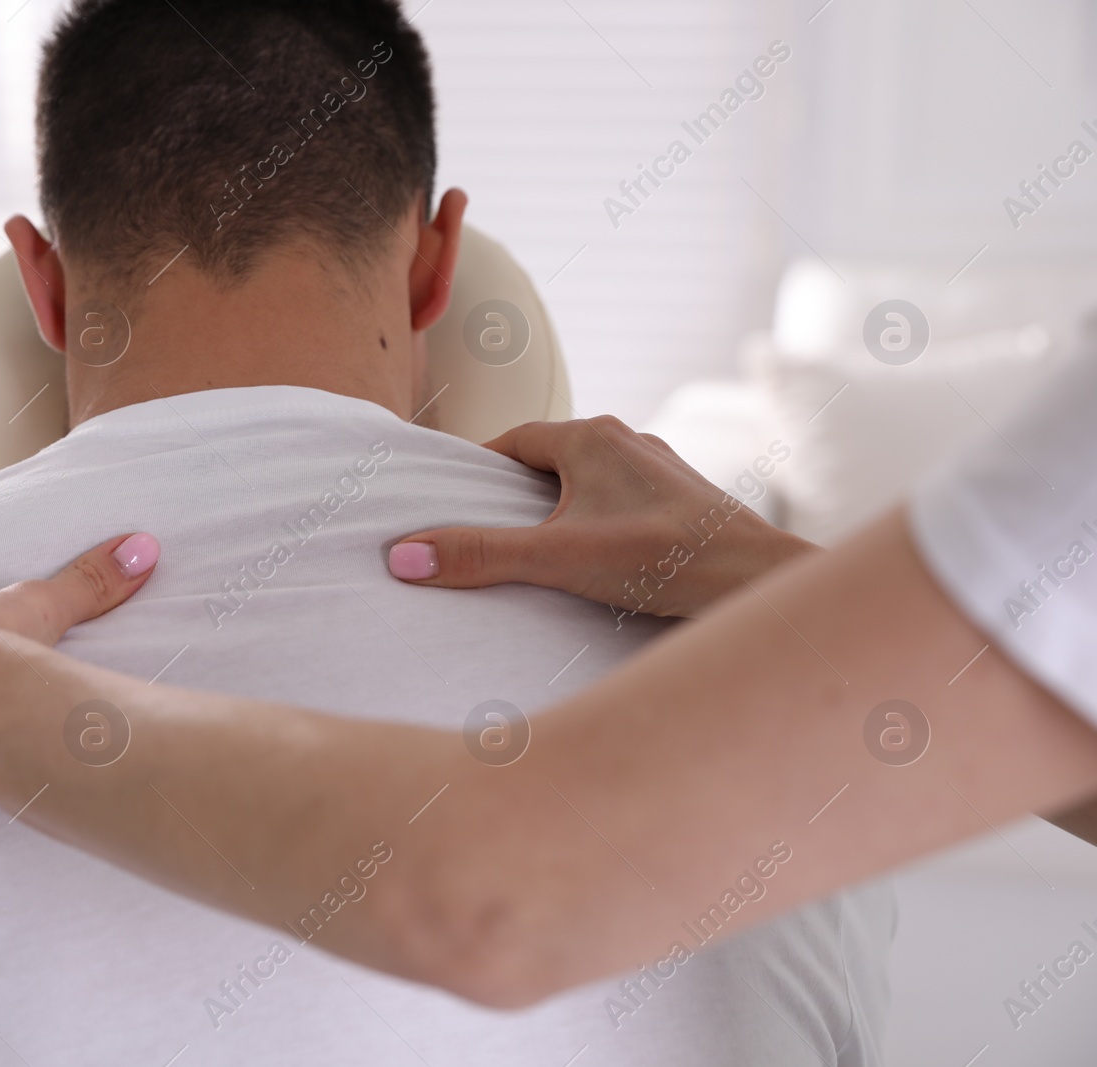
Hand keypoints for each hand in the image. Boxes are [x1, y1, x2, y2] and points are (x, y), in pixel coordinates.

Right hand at [386, 417, 813, 616]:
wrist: (753, 581)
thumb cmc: (661, 559)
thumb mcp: (554, 558)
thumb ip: (478, 556)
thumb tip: (404, 555)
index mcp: (592, 437)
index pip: (515, 440)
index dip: (481, 469)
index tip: (456, 499)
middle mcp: (630, 441)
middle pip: (552, 457)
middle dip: (519, 489)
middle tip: (488, 527)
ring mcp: (662, 471)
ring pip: (593, 479)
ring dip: (563, 506)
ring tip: (539, 546)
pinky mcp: (685, 502)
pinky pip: (626, 501)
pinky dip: (601, 520)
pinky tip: (599, 558)